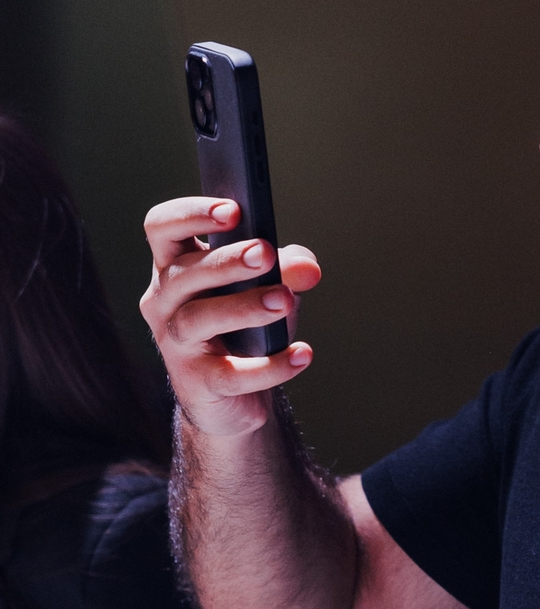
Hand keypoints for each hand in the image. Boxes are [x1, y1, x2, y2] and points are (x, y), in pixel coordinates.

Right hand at [141, 197, 322, 437]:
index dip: (191, 214)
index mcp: (175, 266)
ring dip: (243, 307)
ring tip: (284, 301)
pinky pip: (231, 373)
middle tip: (265, 254)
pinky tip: (301, 354)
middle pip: (183, 273)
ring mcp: (175, 344)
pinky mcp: (198, 383)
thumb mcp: (267, 288)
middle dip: (226, 261)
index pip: (162, 227)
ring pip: (199, 318)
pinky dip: (270, 365)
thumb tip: (308, 268)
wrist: (234, 397)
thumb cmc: (244, 329)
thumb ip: (287, 269)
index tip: (233, 211)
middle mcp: (164, 301)